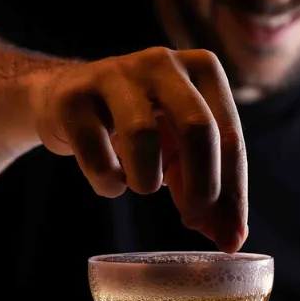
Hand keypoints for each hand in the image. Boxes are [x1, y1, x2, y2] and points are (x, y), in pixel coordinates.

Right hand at [29, 47, 246, 251]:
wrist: (66, 98)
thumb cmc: (138, 124)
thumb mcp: (179, 148)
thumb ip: (206, 186)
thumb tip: (229, 237)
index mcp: (202, 69)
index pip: (230, 136)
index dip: (233, 194)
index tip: (230, 238)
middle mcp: (163, 63)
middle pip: (197, 129)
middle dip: (201, 187)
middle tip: (193, 223)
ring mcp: (115, 74)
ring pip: (143, 137)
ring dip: (145, 180)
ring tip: (141, 184)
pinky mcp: (73, 97)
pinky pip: (97, 154)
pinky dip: (108, 181)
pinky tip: (110, 177)